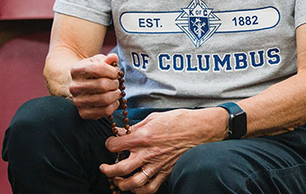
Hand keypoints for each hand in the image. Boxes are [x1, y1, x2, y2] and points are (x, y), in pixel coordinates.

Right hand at [68, 52, 121, 119]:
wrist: (82, 85)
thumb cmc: (93, 72)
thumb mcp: (98, 62)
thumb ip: (107, 59)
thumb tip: (113, 57)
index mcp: (76, 70)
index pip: (98, 69)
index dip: (112, 71)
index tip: (116, 72)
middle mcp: (74, 87)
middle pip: (102, 85)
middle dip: (115, 83)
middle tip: (116, 82)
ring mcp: (78, 101)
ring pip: (105, 99)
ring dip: (116, 94)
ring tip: (116, 91)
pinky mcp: (84, 113)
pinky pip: (105, 111)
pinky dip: (114, 105)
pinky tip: (114, 100)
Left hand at [100, 107, 227, 193]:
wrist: (201, 129)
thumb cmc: (179, 120)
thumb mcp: (154, 117)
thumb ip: (136, 126)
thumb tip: (122, 131)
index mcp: (142, 137)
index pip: (114, 145)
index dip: (109, 144)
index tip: (111, 143)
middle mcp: (147, 154)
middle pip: (118, 169)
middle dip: (107, 170)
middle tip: (104, 167)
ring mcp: (157, 165)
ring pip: (132, 183)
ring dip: (121, 183)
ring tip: (118, 179)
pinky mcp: (166, 172)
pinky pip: (150, 188)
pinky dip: (140, 191)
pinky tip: (135, 186)